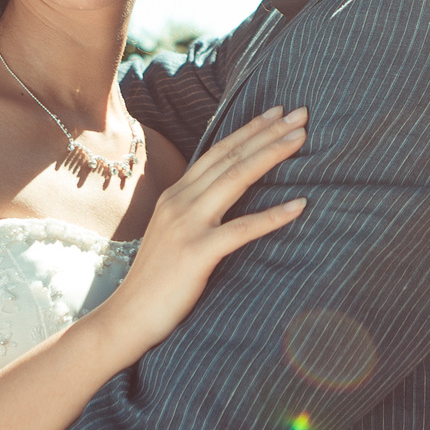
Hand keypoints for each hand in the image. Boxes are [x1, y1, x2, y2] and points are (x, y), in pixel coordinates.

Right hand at [103, 107, 309, 355]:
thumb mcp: (174, 232)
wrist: (127, 316)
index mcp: (175, 195)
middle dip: (268, 132)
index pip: (218, 152)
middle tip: (301, 112)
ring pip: (236, 179)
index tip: (278, 113)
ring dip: (271, 155)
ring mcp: (187, 225)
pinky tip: (300, 204)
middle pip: (231, 157)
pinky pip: (241, 230)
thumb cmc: (157, 279)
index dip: (249, 130)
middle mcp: (179, 201)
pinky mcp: (196, 253)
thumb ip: (195, 208)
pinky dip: (272, 216)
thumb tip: (227, 192)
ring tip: (301, 138)